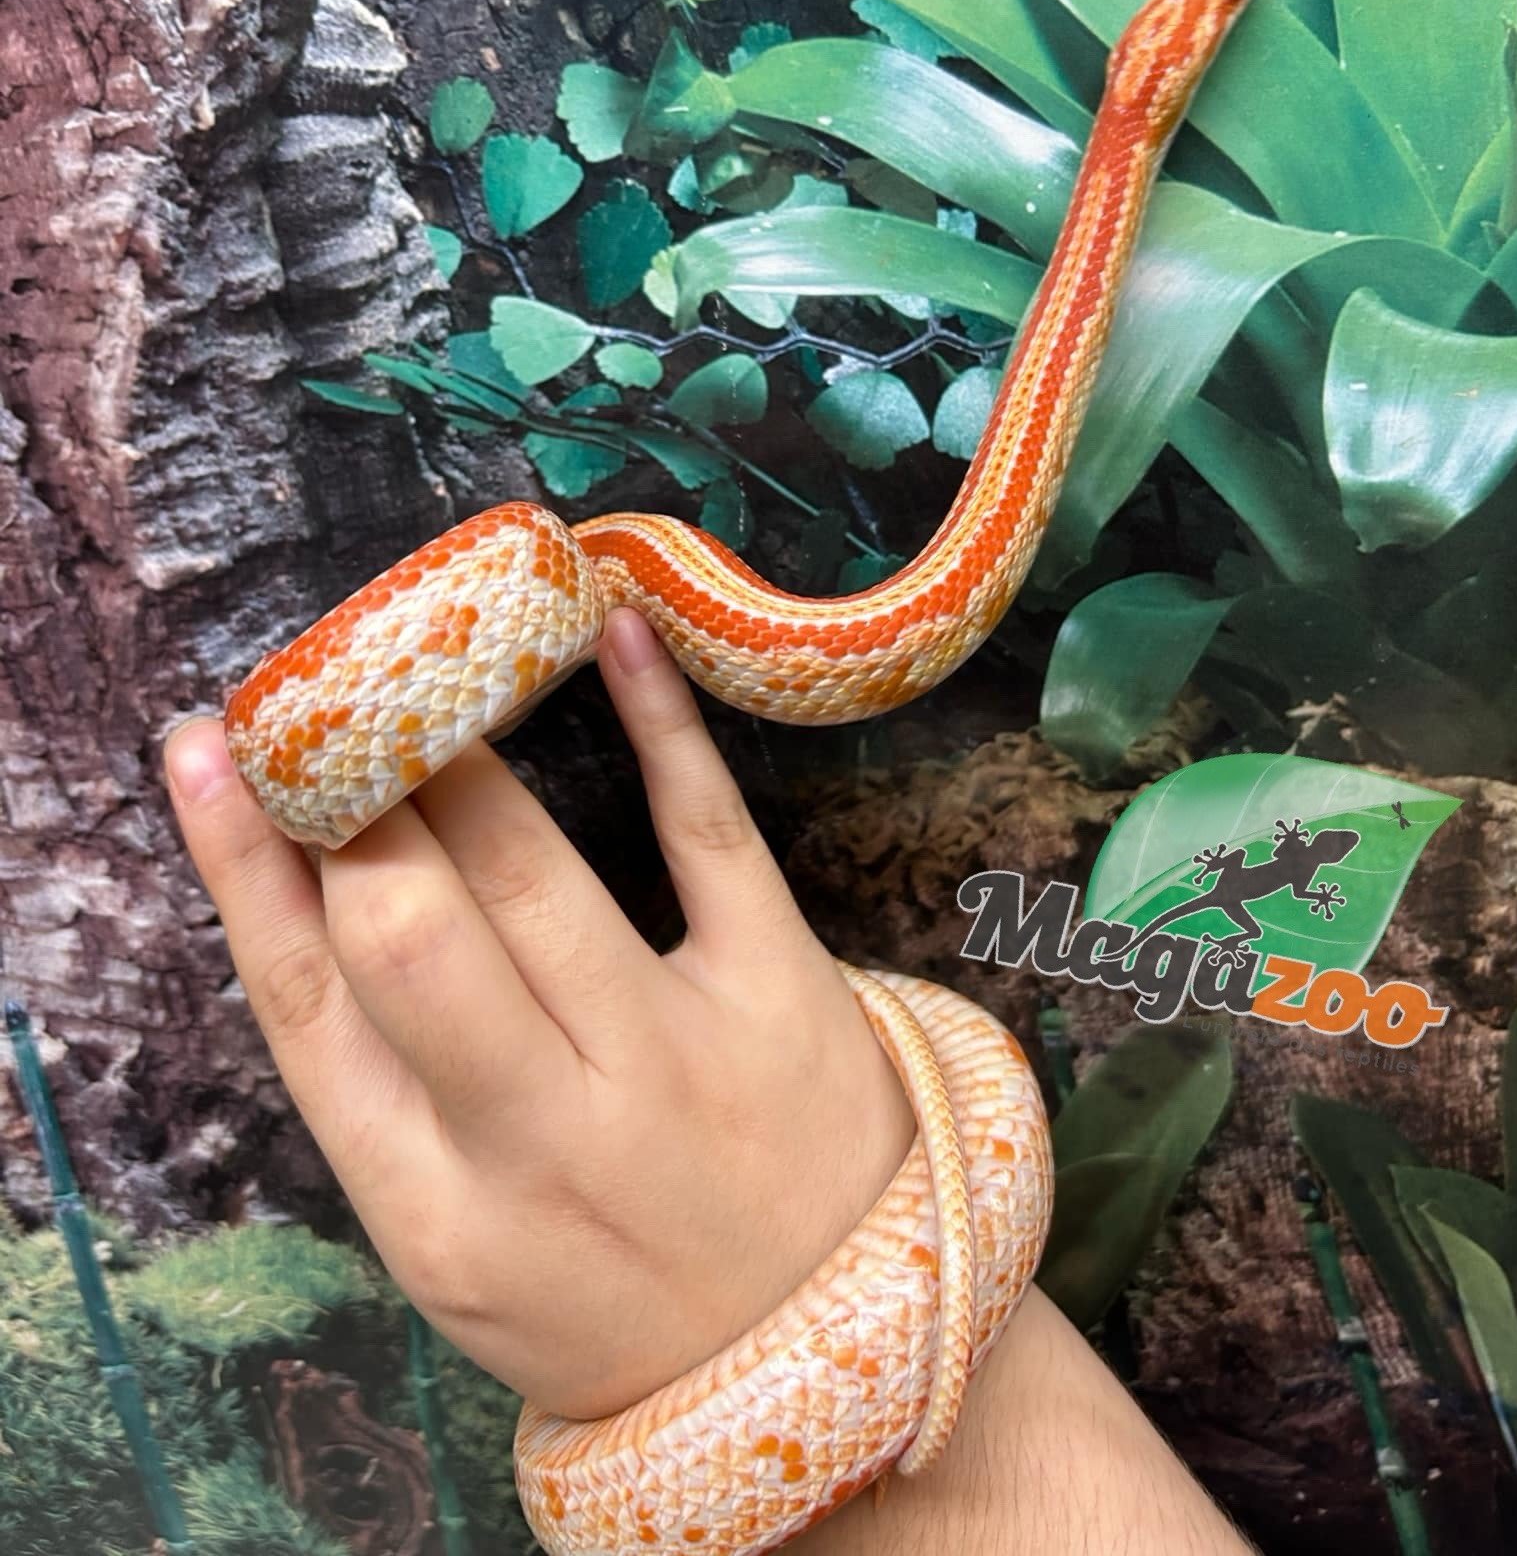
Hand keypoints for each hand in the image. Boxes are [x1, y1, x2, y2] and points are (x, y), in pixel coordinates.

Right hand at [165, 609, 912, 1419]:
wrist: (823, 1368)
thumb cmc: (607, 1290)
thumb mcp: (458, 1251)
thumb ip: (381, 1102)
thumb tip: (302, 895)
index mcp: (433, 1208)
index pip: (302, 1003)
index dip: (243, 862)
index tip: (210, 752)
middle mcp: (543, 1137)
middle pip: (404, 927)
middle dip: (350, 797)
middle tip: (330, 707)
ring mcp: (669, 1063)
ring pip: (531, 871)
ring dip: (456, 754)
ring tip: (423, 674)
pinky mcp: (783, 998)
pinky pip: (705, 834)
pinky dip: (656, 722)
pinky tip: (606, 633)